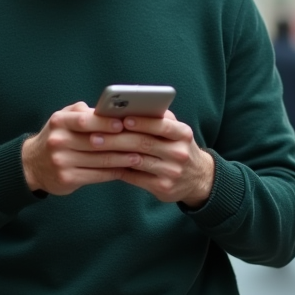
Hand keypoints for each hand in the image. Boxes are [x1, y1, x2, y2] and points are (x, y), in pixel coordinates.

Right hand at [22, 102, 144, 195]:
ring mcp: (61, 161)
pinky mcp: (66, 179)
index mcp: (59, 122)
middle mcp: (58, 141)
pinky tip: (126, 169)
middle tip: (142, 141)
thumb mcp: (62, 118)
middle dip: (122, 142)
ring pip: (100, 160)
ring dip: (122, 159)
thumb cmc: (56, 137)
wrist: (31, 165)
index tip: (124, 123)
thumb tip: (110, 109)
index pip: (85, 121)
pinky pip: (96, 175)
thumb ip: (82, 112)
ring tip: (139, 156)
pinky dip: (114, 172)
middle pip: (96, 142)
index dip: (106, 122)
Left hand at [87, 110, 214, 207]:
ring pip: (137, 161)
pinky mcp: (163, 188)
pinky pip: (136, 178)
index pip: (162, 125)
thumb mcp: (177, 131)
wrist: (199, 178)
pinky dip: (119, 170)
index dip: (141, 122)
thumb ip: (159, 118)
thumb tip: (131, 106)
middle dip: (118, 138)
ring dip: (114, 154)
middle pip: (144, 143)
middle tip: (96, 135)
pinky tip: (105, 163)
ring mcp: (172, 172)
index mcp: (183, 134)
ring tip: (96, 147)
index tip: (122, 118)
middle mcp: (179, 153)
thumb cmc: (178, 147)